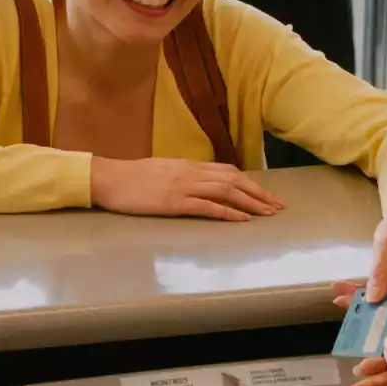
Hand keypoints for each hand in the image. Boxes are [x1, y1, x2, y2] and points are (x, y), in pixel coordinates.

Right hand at [91, 158, 284, 222]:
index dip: (251, 183)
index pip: (228, 171)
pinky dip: (227, 212)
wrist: (108, 178)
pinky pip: (207, 206)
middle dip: (259, 193)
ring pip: (226, 191)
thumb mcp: (161, 171)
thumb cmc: (130, 178)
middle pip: (234, 180)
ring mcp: (183, 187)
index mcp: (188, 165)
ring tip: (267, 213)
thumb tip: (199, 183)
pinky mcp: (173, 202)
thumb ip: (182, 176)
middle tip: (278, 206)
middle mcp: (190, 173)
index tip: (267, 195)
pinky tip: (241, 220)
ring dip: (250, 203)